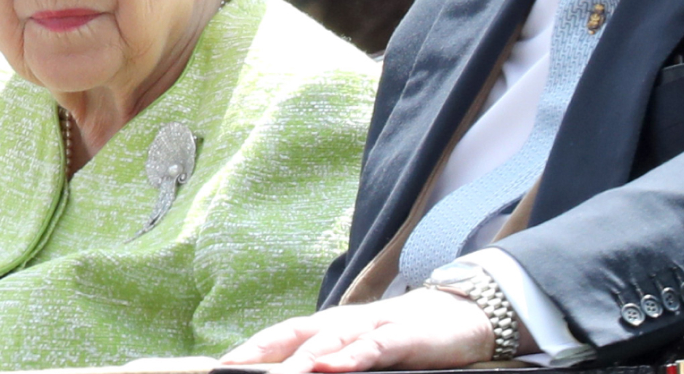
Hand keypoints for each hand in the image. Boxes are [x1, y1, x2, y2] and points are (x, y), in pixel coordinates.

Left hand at [222, 288, 496, 372]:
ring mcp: (371, 327)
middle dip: (259, 353)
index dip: (251, 349)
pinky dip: (349, 357)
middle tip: (228, 368)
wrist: (463, 316)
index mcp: (330, 329)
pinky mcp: (401, 337)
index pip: (282, 337)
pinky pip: (371, 347)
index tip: (220, 366)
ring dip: (299, 360)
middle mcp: (344, 324)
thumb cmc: (405, 339)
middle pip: (294, 335)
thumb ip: (333, 364)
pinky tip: (329, 368)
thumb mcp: (363, 354)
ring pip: (328, 342)